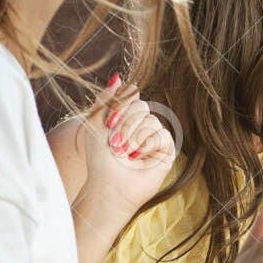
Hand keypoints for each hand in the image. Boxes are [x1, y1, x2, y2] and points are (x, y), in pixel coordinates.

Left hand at [48, 74, 175, 218]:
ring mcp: (155, 137)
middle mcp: (142, 125)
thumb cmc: (99, 159)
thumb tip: (119, 77)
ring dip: (133, 138)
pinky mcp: (167, 151)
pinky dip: (146, 146)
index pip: (131, 96)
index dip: (120, 107)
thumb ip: (106, 98)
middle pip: (141, 106)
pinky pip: (162, 135)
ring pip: (151, 121)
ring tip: (124, 154)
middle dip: (124, 124)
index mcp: (126, 117)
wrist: (109, 185)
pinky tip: (138, 158)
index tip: (107, 124)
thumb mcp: (95, 123)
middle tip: (114, 144)